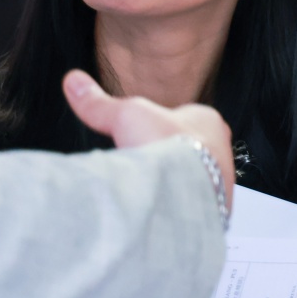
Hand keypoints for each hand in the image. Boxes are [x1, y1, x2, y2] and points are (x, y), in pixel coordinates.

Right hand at [64, 70, 234, 205]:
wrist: (182, 196)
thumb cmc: (169, 150)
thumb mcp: (126, 115)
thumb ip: (100, 104)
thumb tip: (74, 82)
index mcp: (209, 121)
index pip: (185, 117)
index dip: (160, 123)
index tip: (141, 131)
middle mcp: (222, 154)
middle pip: (189, 150)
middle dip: (166, 156)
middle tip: (142, 162)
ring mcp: (220, 187)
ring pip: (191, 180)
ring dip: (170, 183)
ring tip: (146, 187)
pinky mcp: (211, 215)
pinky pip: (190, 208)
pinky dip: (172, 208)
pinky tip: (155, 209)